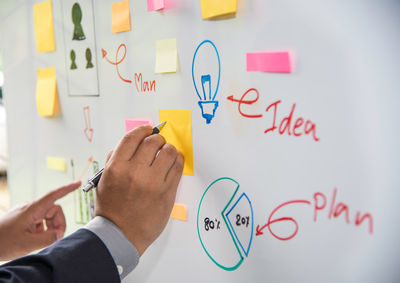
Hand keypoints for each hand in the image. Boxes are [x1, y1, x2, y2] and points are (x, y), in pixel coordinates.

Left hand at [0, 181, 80, 260]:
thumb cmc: (1, 242)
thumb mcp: (27, 244)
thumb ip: (47, 239)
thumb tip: (59, 234)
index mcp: (32, 210)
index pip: (53, 195)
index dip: (67, 189)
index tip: (78, 184)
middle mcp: (30, 209)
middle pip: (53, 211)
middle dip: (58, 224)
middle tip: (55, 237)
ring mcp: (26, 214)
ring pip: (47, 218)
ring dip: (49, 229)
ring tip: (40, 241)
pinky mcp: (22, 220)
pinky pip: (39, 223)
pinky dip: (41, 231)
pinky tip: (33, 240)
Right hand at [95, 125, 183, 255]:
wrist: (120, 235)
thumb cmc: (111, 210)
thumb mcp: (103, 182)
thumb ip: (112, 161)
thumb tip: (123, 146)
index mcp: (116, 167)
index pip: (132, 138)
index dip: (142, 130)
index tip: (147, 129)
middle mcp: (135, 172)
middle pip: (153, 142)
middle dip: (157, 139)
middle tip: (158, 142)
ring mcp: (153, 182)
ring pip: (169, 152)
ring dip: (169, 149)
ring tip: (167, 153)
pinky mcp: (167, 192)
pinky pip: (178, 167)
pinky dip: (178, 160)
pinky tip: (174, 161)